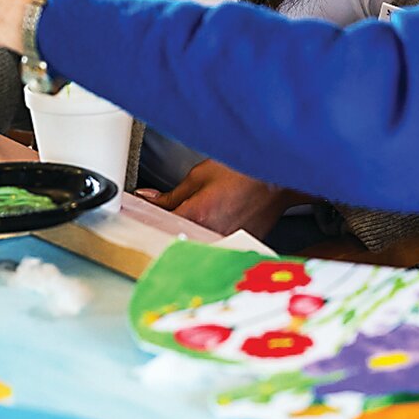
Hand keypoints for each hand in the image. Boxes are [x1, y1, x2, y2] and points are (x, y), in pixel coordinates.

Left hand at [145, 159, 308, 238]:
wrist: (277, 177)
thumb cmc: (244, 171)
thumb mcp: (200, 175)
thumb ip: (172, 194)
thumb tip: (148, 199)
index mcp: (198, 215)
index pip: (160, 226)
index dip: (147, 220)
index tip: (141, 215)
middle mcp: (211, 234)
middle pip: (177, 241)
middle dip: (166, 232)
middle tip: (165, 221)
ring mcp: (226, 243)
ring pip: (196, 247)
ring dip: (187, 238)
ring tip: (195, 223)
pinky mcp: (238, 245)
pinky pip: (215, 247)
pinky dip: (207, 240)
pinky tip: (211, 227)